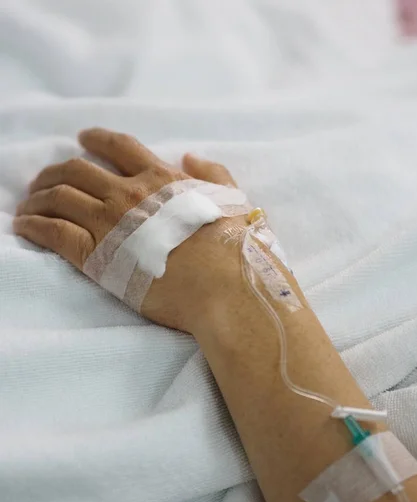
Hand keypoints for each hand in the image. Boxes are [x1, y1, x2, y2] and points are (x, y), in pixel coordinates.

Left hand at [15, 128, 244, 332]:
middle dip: (55, 171)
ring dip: (38, 197)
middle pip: (77, 170)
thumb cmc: (232, 248)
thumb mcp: (232, 200)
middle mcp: (129, 193)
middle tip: (45, 179)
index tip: (83, 139)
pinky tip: (23, 226)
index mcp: (160, 179)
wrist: (222, 286)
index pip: (119, 147)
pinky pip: (52, 231)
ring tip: (29, 203)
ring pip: (58, 196)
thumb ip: (213, 174)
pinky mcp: (95, 255)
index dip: (97, 139)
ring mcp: (110, 222)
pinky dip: (32, 225)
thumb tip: (190, 157)